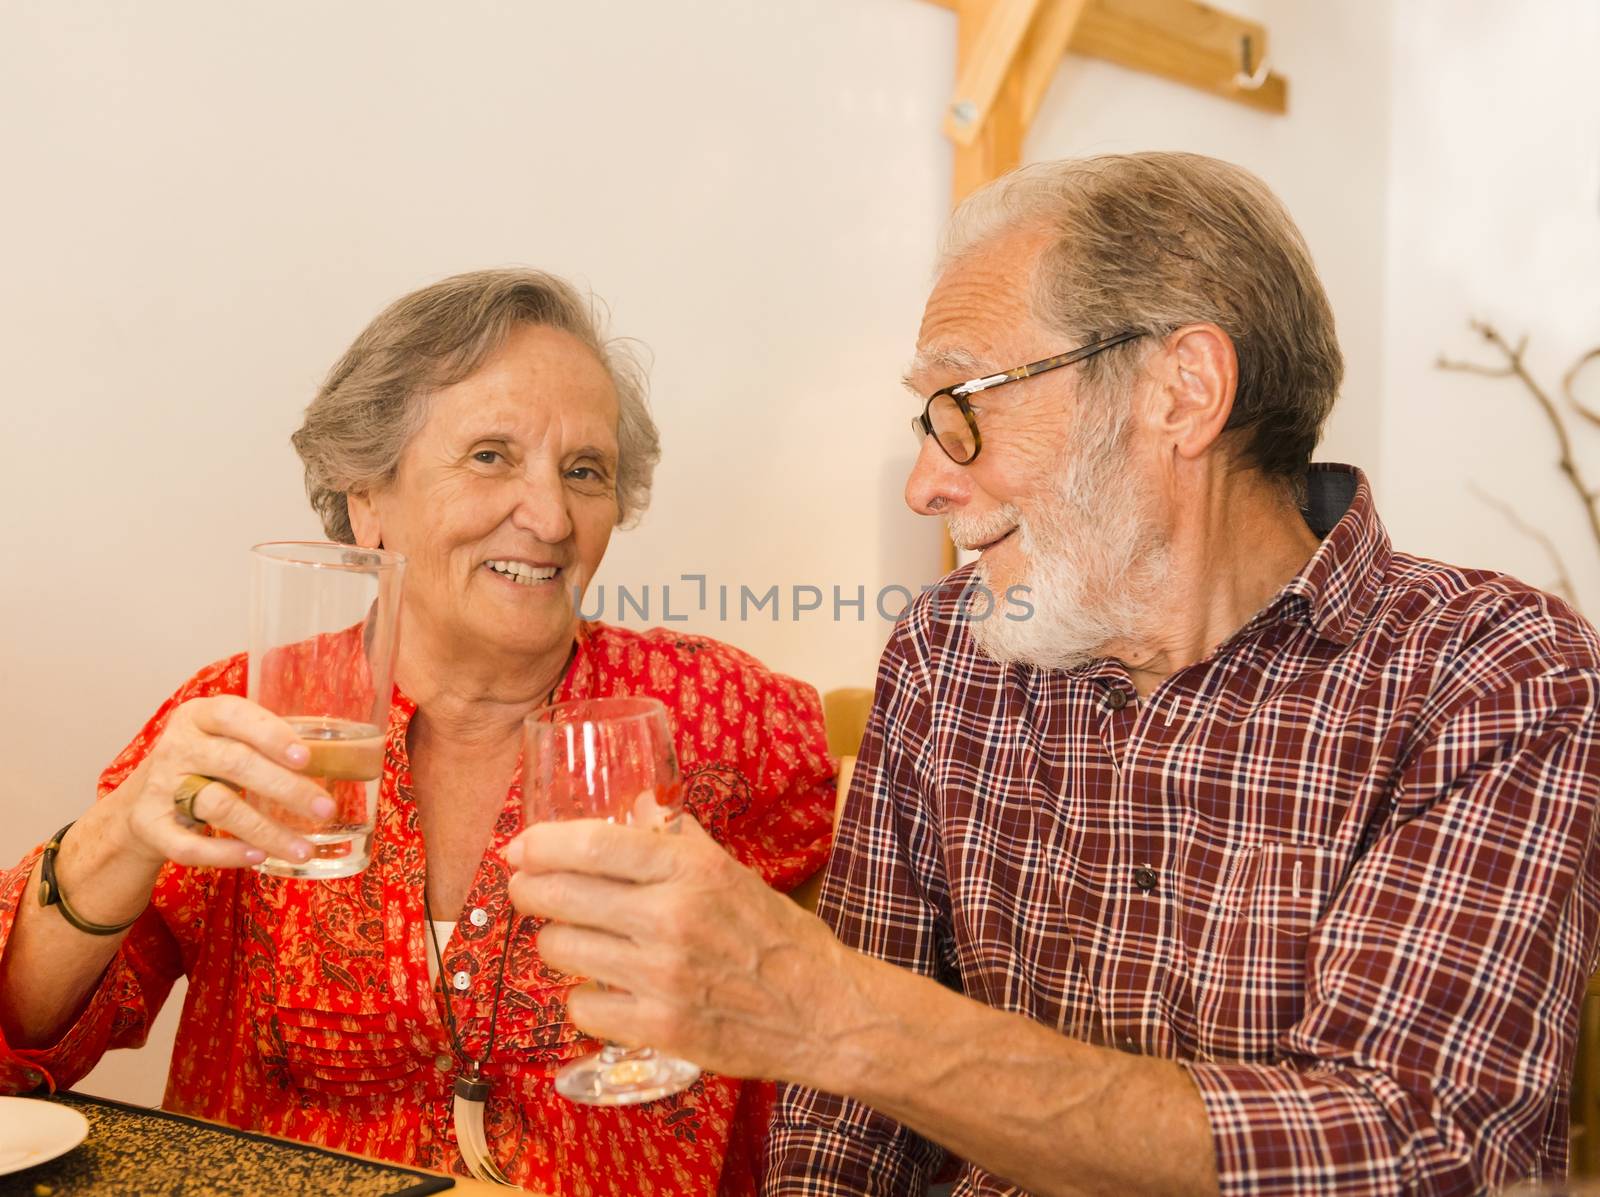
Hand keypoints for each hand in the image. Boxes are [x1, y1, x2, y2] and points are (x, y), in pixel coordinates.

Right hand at [112, 696, 333, 870]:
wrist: (137, 803)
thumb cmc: (202, 766)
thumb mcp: (224, 740)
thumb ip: (265, 743)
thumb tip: (338, 760)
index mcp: (199, 716)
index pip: (233, 715)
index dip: (271, 734)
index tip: (306, 758)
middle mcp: (177, 746)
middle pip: (235, 763)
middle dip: (286, 788)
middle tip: (325, 809)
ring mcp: (159, 786)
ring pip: (219, 806)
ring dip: (267, 830)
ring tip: (304, 848)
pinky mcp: (149, 826)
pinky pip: (189, 845)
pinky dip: (226, 853)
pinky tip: (259, 857)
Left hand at [506, 817, 846, 1082]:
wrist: (823, 1011)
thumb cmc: (777, 937)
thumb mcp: (731, 872)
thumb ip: (678, 839)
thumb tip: (635, 806)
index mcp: (690, 870)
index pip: (592, 843)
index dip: (542, 843)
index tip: (519, 847)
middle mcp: (671, 917)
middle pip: (559, 894)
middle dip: (528, 890)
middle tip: (529, 891)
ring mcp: (661, 976)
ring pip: (560, 949)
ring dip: (558, 943)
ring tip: (579, 942)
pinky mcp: (658, 1028)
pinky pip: (580, 1007)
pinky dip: (585, 999)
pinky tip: (605, 991)